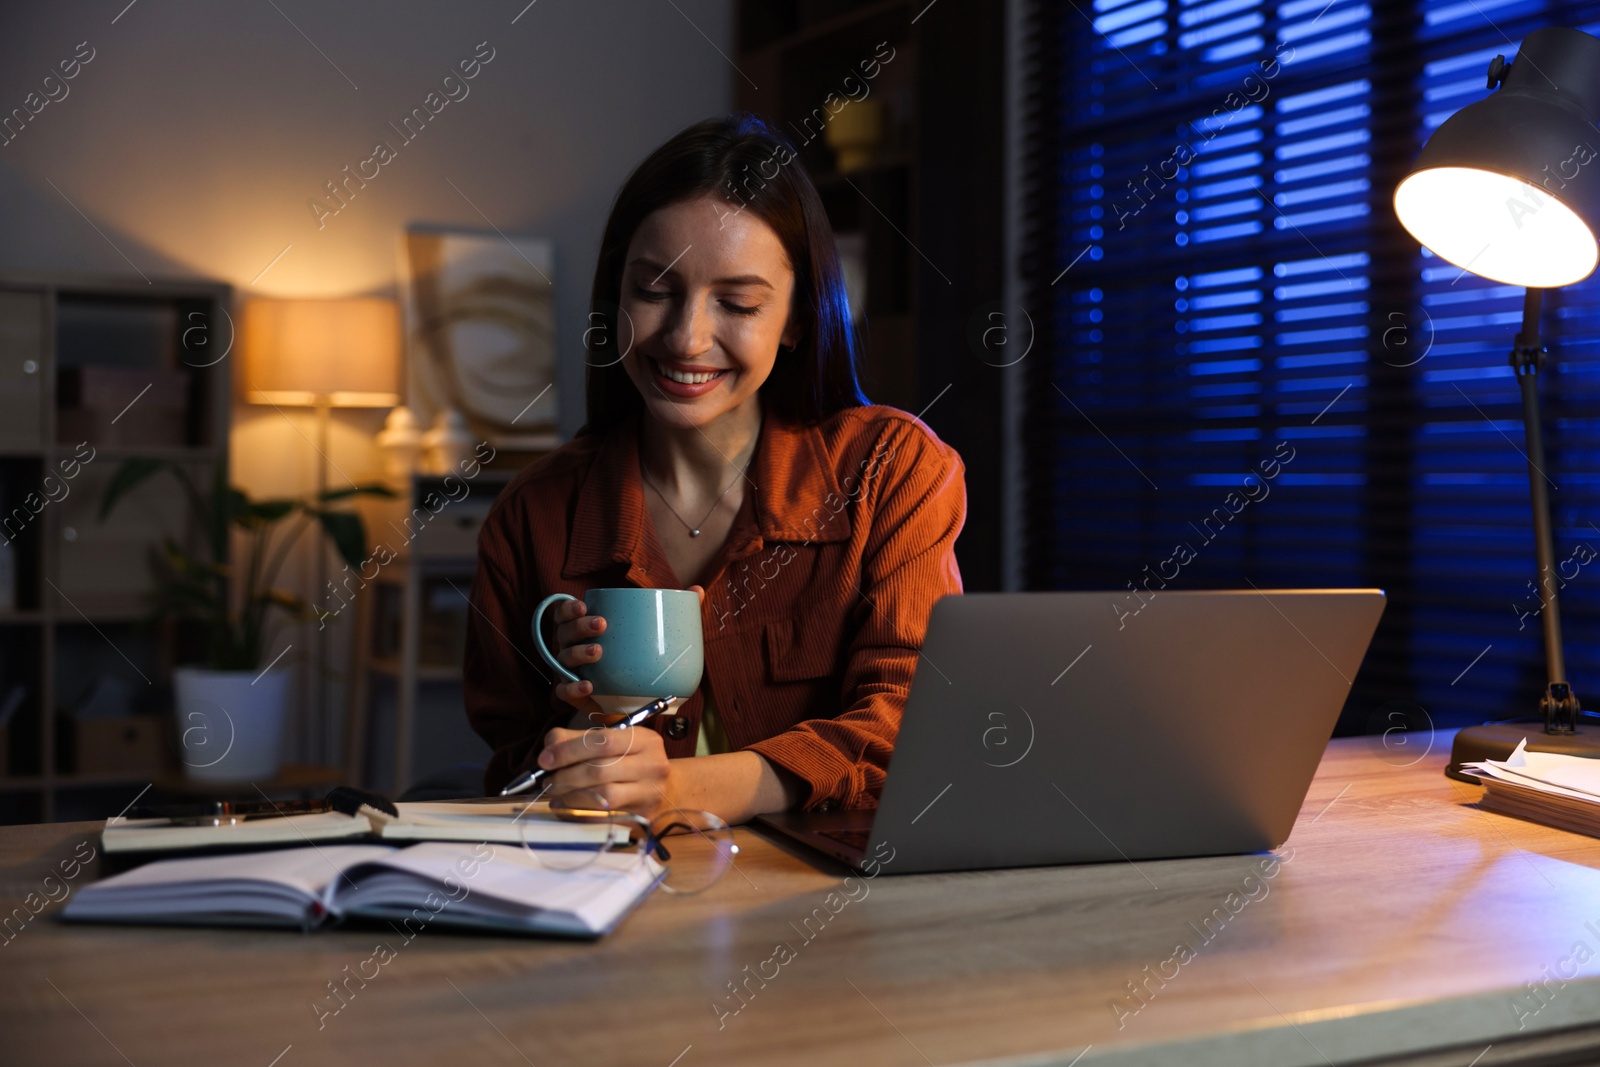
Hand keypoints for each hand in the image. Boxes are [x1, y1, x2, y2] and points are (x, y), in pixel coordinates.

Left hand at [536, 722, 675, 816]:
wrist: (667, 788)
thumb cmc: (633, 760)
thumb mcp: (612, 740)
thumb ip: (578, 739)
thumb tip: (549, 750)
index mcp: (644, 739)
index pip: (603, 741)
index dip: (569, 750)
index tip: (545, 760)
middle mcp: (652, 764)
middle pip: (601, 770)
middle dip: (566, 776)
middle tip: (548, 781)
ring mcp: (650, 792)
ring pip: (603, 795)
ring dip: (571, 796)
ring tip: (555, 793)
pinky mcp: (643, 816)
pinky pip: (604, 816)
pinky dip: (580, 812)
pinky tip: (567, 807)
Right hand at [550, 586, 706, 723]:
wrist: (626, 704)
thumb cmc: (633, 662)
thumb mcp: (648, 637)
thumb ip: (671, 613)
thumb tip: (697, 589)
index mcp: (584, 630)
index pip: (567, 614)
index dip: (570, 608)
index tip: (584, 605)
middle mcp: (571, 648)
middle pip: (564, 632)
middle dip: (580, 626)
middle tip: (602, 624)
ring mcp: (570, 672)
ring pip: (563, 659)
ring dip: (579, 653)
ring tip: (598, 652)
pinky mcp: (573, 696)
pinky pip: (565, 691)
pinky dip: (574, 687)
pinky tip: (588, 685)